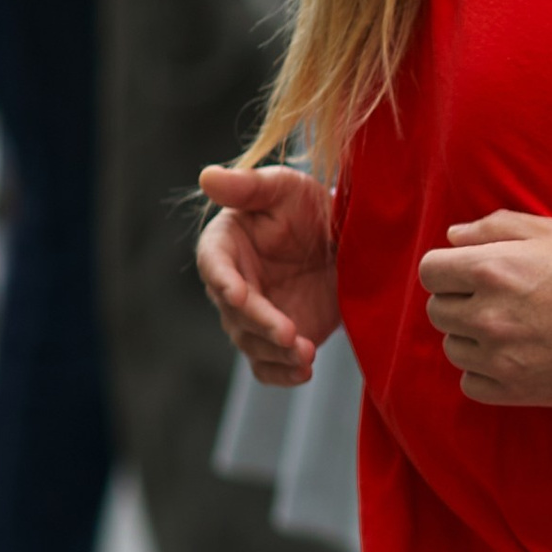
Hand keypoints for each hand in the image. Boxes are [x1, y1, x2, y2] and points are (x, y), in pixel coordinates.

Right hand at [196, 164, 339, 385]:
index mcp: (225, 246)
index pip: (215, 267)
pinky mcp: (277, 340)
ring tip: (305, 354)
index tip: (241, 296)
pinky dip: (282, 374)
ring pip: (253, 343)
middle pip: (236, 313)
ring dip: (276, 353)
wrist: (344, 241)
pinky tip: (302, 373)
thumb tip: (207, 176)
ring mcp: (254, 317)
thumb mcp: (284, 188)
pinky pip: (269, 365)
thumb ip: (248, 186)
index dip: (225, 283)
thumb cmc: (308, 206)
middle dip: (261, 324)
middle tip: (288, 334)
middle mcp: (233, 286)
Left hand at [417, 213, 551, 405]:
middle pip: (438, 311)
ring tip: (512, 329)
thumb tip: (454, 237)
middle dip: (460, 302)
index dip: (448, 270)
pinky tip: (512, 358)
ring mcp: (499, 356)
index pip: (430, 272)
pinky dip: (484, 373)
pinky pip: (471, 383)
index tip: (469, 274)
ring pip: (453, 349)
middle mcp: (487, 314)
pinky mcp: (514, 389)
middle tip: (498, 301)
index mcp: (491, 269)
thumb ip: (496, 227)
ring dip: (472, 338)